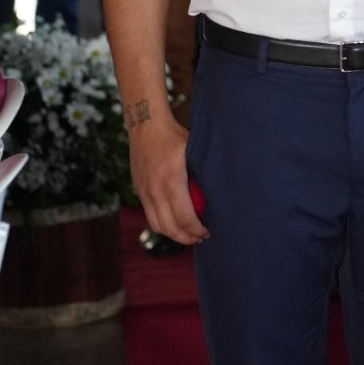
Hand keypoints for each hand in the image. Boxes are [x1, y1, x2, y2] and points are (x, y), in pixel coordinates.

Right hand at [127, 107, 207, 245]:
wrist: (145, 126)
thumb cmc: (175, 137)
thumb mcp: (195, 152)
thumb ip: (204, 172)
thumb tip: (225, 189)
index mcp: (172, 181)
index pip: (185, 217)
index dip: (197, 230)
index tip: (208, 232)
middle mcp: (155, 190)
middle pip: (170, 228)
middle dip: (186, 238)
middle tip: (200, 237)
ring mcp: (144, 192)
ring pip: (157, 226)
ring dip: (173, 234)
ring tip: (188, 234)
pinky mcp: (139, 191)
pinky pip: (150, 216)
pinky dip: (162, 224)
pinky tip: (174, 222)